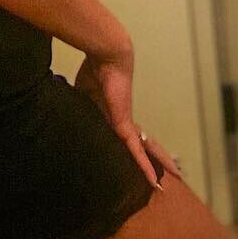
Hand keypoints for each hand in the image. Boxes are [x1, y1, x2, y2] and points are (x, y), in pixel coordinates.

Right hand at [72, 43, 176, 190]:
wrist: (106, 58)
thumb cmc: (94, 72)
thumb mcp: (82, 96)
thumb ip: (79, 108)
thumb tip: (61, 114)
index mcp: (115, 116)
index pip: (130, 138)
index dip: (138, 148)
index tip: (145, 158)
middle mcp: (125, 122)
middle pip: (145, 145)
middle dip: (158, 158)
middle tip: (174, 171)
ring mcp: (127, 124)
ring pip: (147, 150)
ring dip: (160, 164)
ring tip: (176, 176)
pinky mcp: (125, 125)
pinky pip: (136, 151)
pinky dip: (144, 166)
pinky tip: (153, 180)